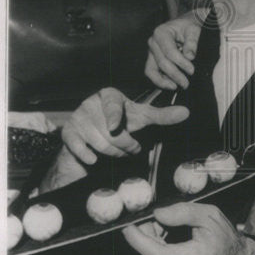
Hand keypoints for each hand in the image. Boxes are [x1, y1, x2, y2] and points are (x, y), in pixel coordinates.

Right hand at [41, 87, 188, 191]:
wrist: (90, 139)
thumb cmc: (119, 124)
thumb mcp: (140, 119)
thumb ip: (161, 116)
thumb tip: (186, 112)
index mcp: (108, 95)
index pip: (112, 103)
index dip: (114, 114)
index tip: (115, 126)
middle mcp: (90, 103)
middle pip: (111, 131)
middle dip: (125, 145)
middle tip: (132, 149)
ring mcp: (77, 118)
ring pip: (100, 143)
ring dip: (114, 153)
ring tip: (119, 152)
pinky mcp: (68, 134)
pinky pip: (78, 147)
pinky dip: (88, 156)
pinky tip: (93, 159)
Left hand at [123, 203, 254, 254]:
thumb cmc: (224, 240)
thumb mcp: (210, 216)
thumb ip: (183, 212)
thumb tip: (157, 214)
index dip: (138, 240)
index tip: (128, 226)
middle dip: (145, 233)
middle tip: (152, 217)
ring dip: (152, 240)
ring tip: (169, 229)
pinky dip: (158, 248)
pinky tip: (170, 240)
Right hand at [145, 12, 201, 89]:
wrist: (184, 25)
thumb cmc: (189, 26)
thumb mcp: (194, 29)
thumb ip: (192, 42)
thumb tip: (189, 56)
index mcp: (161, 33)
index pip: (169, 52)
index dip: (181, 63)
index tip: (191, 70)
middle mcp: (153, 42)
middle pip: (161, 62)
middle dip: (175, 75)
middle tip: (186, 83)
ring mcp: (151, 52)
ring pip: (151, 70)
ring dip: (164, 81)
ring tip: (176, 87)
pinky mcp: (152, 59)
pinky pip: (152, 72)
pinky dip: (160, 80)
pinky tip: (172, 85)